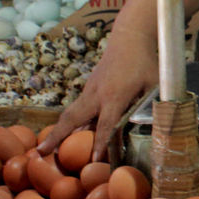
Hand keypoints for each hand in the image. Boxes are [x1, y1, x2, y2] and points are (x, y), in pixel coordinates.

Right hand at [37, 26, 157, 160]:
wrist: (129, 37)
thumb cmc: (145, 63)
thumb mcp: (154, 85)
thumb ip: (152, 107)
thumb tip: (158, 130)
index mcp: (115, 95)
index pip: (106, 124)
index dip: (100, 143)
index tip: (92, 160)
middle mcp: (97, 94)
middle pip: (73, 118)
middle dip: (57, 136)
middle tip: (40, 152)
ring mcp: (90, 89)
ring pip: (70, 113)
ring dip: (57, 130)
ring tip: (44, 148)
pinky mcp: (89, 88)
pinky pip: (76, 109)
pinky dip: (67, 122)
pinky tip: (64, 135)